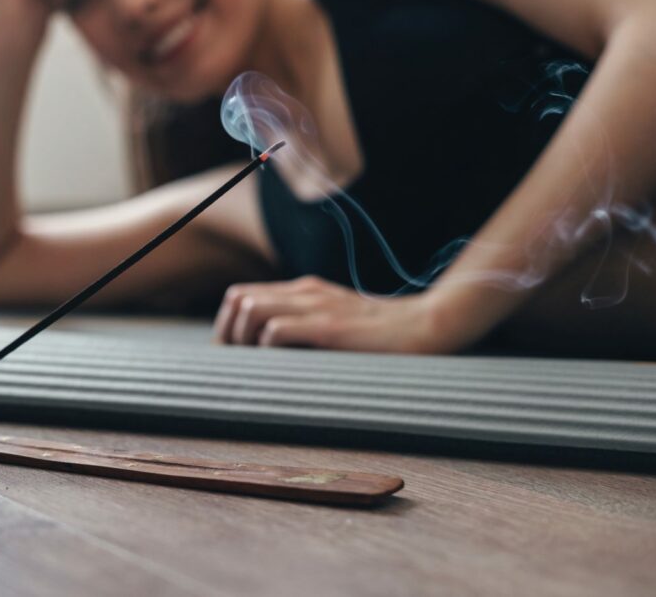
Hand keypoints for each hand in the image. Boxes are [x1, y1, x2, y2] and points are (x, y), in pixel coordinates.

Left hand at [213, 275, 461, 353]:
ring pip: (251, 308)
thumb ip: (308, 327)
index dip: (228, 325)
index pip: (242, 295)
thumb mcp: (337, 322)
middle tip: (238, 364)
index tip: (232, 356)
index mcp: (303, 290)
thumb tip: (271, 354)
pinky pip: (277, 330)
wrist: (427, 326)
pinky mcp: (330, 328)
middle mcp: (304, 292)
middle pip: (238, 298)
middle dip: (228, 332)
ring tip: (256, 364)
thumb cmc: (383, 336)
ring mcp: (317, 306)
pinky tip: (282, 366)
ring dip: (244, 338)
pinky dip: (268, 348)